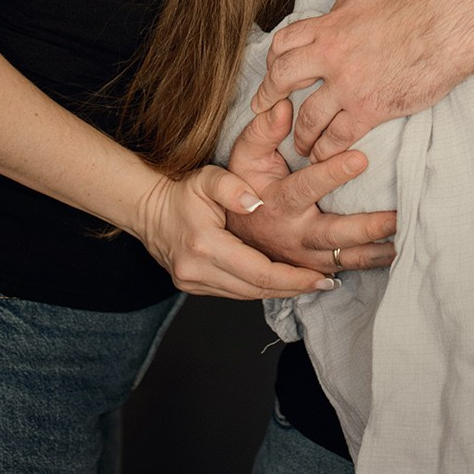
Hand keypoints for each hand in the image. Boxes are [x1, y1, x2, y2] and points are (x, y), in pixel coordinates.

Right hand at [133, 160, 345, 299]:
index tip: (320, 277)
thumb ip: (231, 186)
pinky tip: (281, 282)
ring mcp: (193, 283)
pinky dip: (260, 289)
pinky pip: (235, 292)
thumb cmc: (182, 191)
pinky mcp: (194, 287)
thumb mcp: (206, 178)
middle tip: (326, 283)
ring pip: (247, 295)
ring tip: (311, 284)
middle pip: (257, 290)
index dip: (293, 278)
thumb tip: (255, 201)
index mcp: (204, 246)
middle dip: (294, 288)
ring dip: (280, 291)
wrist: (148, 210)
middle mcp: (197, 271)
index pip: (259, 272)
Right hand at [226, 101, 396, 271]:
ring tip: (406, 238)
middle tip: (398, 216)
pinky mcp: (315, 268)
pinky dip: (372, 264)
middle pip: (334, 234)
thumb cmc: (243, 188)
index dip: (332, 173)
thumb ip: (263, 131)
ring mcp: (305, 256)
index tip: (361, 159)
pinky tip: (396, 254)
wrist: (232, 237)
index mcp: (277, 202)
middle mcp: (293, 234)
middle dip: (367, 227)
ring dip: (377, 251)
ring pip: (345, 257)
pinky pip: (346, 268)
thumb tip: (283, 106)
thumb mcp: (245, 157)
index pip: (307, 187)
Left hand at [251, 0, 473, 160]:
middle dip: (269, 97)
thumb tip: (336, 10)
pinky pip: (339, 137)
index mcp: (329, 24)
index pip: (284, 43)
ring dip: (300, 134)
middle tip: (264, 111)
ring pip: (308, 117)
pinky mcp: (372, 108)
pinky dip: (327, 150)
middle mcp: (331, 57)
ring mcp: (349, 86)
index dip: (274, 58)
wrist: (456, 21)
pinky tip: (325, 157)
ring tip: (299, 144)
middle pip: (283, 80)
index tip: (272, 71)